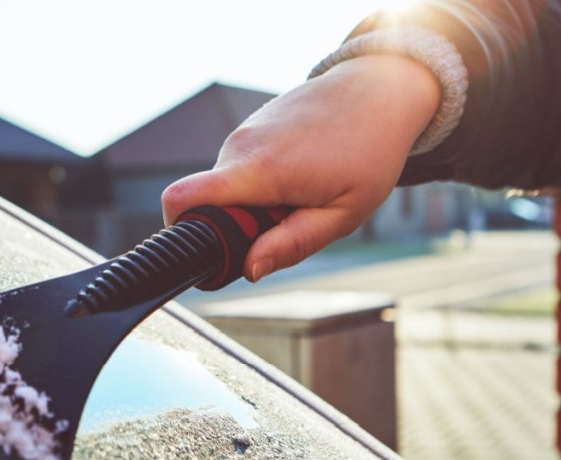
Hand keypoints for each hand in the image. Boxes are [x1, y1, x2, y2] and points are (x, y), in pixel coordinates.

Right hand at [160, 55, 440, 281]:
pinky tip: (301, 171)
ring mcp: (242, 132)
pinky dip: (262, 182)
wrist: (380, 89)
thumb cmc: (369, 152)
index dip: (180, 232)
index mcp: (258, 170)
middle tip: (290, 219)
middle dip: (239, 225)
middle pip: (209, 204)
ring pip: (228, 188)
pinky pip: (240, 169)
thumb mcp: (342, 214)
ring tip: (303, 191)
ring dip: (256, 203)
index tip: (214, 252)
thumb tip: (249, 270)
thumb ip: (292, 244)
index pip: (181, 198)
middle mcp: (240, 146)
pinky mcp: (250, 127)